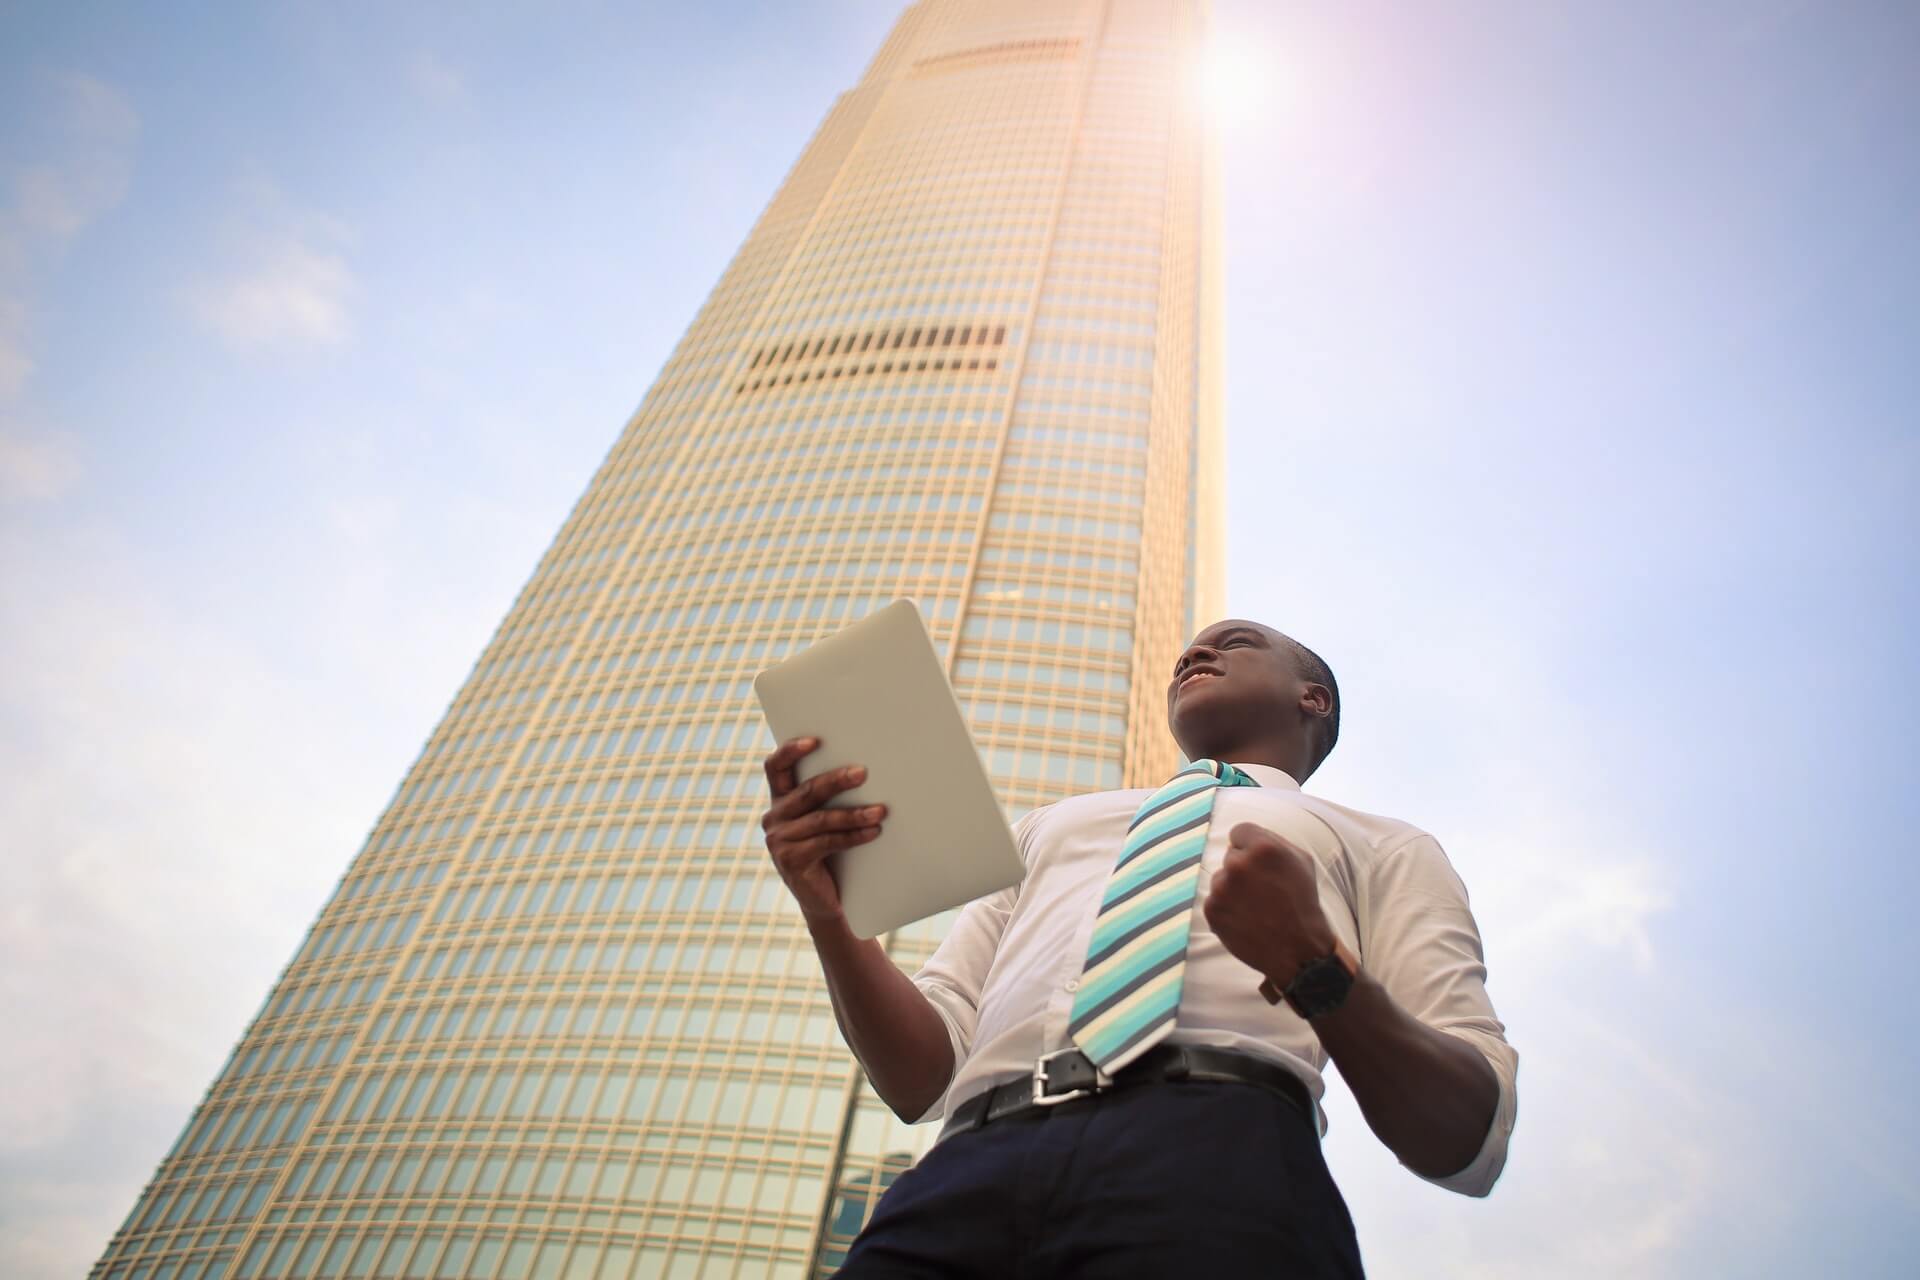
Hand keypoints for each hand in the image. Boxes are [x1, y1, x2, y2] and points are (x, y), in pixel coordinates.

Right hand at [760, 736, 886, 925]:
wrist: (827, 900)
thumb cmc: (833, 852)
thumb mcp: (826, 821)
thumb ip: (831, 798)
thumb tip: (865, 769)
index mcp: (780, 801)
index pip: (775, 767)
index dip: (790, 751)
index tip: (815, 740)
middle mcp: (774, 818)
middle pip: (806, 791)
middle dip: (836, 780)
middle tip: (863, 773)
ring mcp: (779, 841)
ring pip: (821, 818)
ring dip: (854, 813)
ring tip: (880, 810)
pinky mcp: (791, 861)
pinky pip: (827, 842)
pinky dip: (854, 836)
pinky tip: (874, 832)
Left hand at [1202, 822, 1338, 991]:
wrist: (1298, 950)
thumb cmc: (1303, 902)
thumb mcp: (1301, 861)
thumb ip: (1272, 840)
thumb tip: (1243, 836)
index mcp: (1263, 848)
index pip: (1239, 831)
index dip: (1250, 846)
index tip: (1259, 862)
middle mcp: (1239, 864)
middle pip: (1231, 855)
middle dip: (1244, 868)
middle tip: (1263, 890)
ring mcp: (1222, 888)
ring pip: (1221, 878)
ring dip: (1234, 889)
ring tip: (1257, 907)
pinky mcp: (1212, 910)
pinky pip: (1214, 900)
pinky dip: (1227, 908)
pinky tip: (1247, 919)